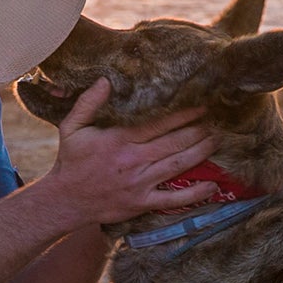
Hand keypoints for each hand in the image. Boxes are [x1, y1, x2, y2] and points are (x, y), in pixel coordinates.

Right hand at [34, 79, 219, 229]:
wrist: (65, 200)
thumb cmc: (70, 161)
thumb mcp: (71, 127)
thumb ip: (88, 103)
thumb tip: (106, 80)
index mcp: (119, 140)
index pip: (158, 124)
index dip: (183, 114)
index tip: (202, 105)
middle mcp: (133, 161)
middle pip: (175, 142)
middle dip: (199, 130)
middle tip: (217, 121)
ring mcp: (140, 183)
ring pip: (178, 165)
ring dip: (201, 152)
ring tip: (218, 140)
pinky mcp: (142, 202)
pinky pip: (173, 200)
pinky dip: (195, 194)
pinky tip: (212, 186)